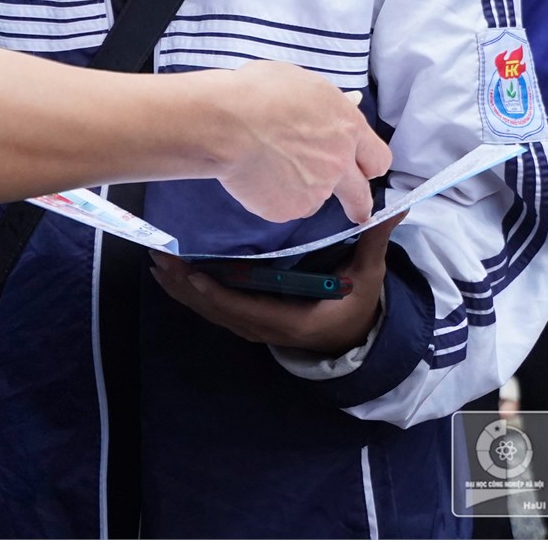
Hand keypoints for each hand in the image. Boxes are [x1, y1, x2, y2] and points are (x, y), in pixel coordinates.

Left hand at [150, 215, 404, 355]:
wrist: (354, 338)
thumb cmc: (358, 304)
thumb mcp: (368, 275)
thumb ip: (373, 242)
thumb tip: (393, 209)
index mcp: (291, 319)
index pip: (246, 308)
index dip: (217, 294)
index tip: (193, 273)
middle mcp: (265, 327)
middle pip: (217, 309)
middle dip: (185, 285)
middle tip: (159, 257)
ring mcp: (253, 325)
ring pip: (209, 310)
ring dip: (180, 287)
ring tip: (155, 260)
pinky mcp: (247, 319)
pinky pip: (212, 307)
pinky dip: (188, 292)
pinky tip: (169, 274)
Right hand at [214, 62, 390, 223]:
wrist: (226, 123)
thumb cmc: (259, 93)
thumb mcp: (303, 84)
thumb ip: (329, 103)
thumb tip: (348, 103)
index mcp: (347, 129)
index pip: (377, 157)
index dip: (369, 164)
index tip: (365, 170)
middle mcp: (338, 164)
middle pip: (360, 195)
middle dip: (359, 205)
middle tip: (357, 212)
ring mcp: (314, 191)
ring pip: (314, 199)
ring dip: (300, 190)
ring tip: (268, 166)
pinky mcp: (287, 210)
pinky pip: (284, 206)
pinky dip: (272, 196)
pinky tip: (255, 175)